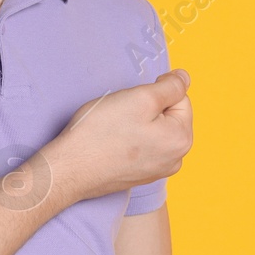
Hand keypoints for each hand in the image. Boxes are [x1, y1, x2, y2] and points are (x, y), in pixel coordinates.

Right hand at [44, 69, 192, 203]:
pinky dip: (128, 139)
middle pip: (168, 116)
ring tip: (115, 128)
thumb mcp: (141, 97)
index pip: (180, 98)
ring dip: (137, 122)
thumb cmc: (102, 133)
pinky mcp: (139, 175)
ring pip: (153, 130)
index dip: (156, 91)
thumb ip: (170, 86)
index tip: (133, 100)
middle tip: (122, 114)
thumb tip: (185, 78)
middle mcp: (175, 159)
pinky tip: (111, 141)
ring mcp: (157, 170)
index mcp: (181, 140)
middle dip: (147, 108)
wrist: (69, 169)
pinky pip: (141, 146)